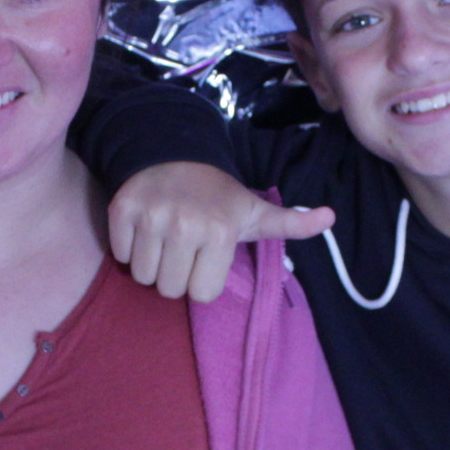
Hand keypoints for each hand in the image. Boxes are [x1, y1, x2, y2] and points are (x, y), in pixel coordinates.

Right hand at [107, 162, 333, 302]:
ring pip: (143, 277)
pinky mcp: (122, 210)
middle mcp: (184, 225)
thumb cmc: (219, 196)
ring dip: (151, 265)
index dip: (203, 280)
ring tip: (164, 240)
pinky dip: (127, 248)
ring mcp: (151, 217)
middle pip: (170, 290)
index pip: (202, 294)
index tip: (205, 257)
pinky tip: (144, 230)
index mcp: (221, 232)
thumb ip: (291, 223)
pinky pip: (119, 255)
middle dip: (176, 276)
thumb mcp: (256, 212)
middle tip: (183, 250)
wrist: (175, 155)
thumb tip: (330, 217)